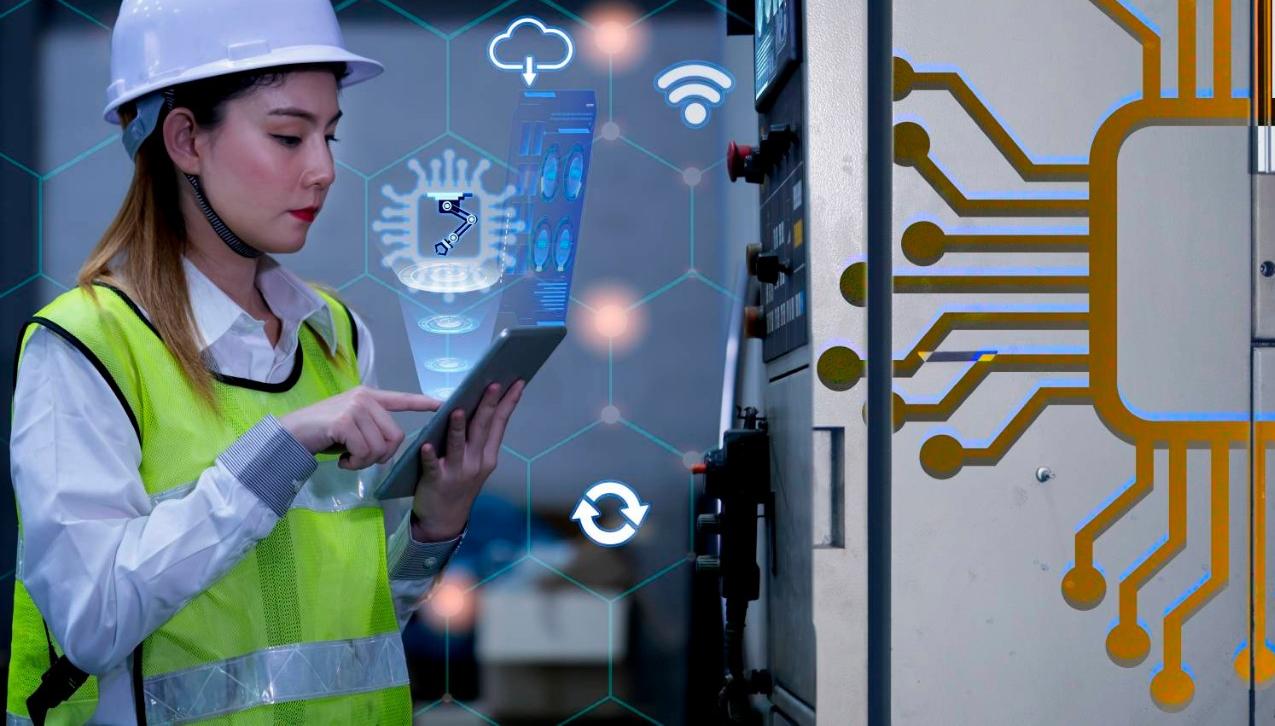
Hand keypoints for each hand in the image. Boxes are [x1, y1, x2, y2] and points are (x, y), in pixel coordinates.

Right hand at [279, 385, 441, 469]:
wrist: (291, 434)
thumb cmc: (323, 433)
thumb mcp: (353, 426)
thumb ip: (373, 428)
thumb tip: (392, 447)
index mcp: (370, 396)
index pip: (403, 398)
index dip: (424, 403)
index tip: (444, 404)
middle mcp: (365, 398)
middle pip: (395, 436)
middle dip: (382, 456)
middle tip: (360, 458)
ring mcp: (355, 408)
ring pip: (380, 447)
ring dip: (365, 462)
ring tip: (349, 458)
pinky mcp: (344, 422)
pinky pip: (364, 453)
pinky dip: (355, 464)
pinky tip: (342, 460)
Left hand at [412, 380, 525, 539]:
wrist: (445, 520)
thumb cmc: (459, 484)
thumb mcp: (477, 463)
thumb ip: (478, 439)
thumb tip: (480, 406)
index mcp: (487, 455)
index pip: (500, 423)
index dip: (509, 402)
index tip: (518, 382)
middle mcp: (476, 462)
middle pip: (482, 428)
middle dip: (488, 405)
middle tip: (493, 384)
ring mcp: (457, 472)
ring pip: (458, 445)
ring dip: (457, 428)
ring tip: (457, 410)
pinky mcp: (436, 481)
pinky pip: (432, 465)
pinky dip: (429, 455)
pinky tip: (426, 445)